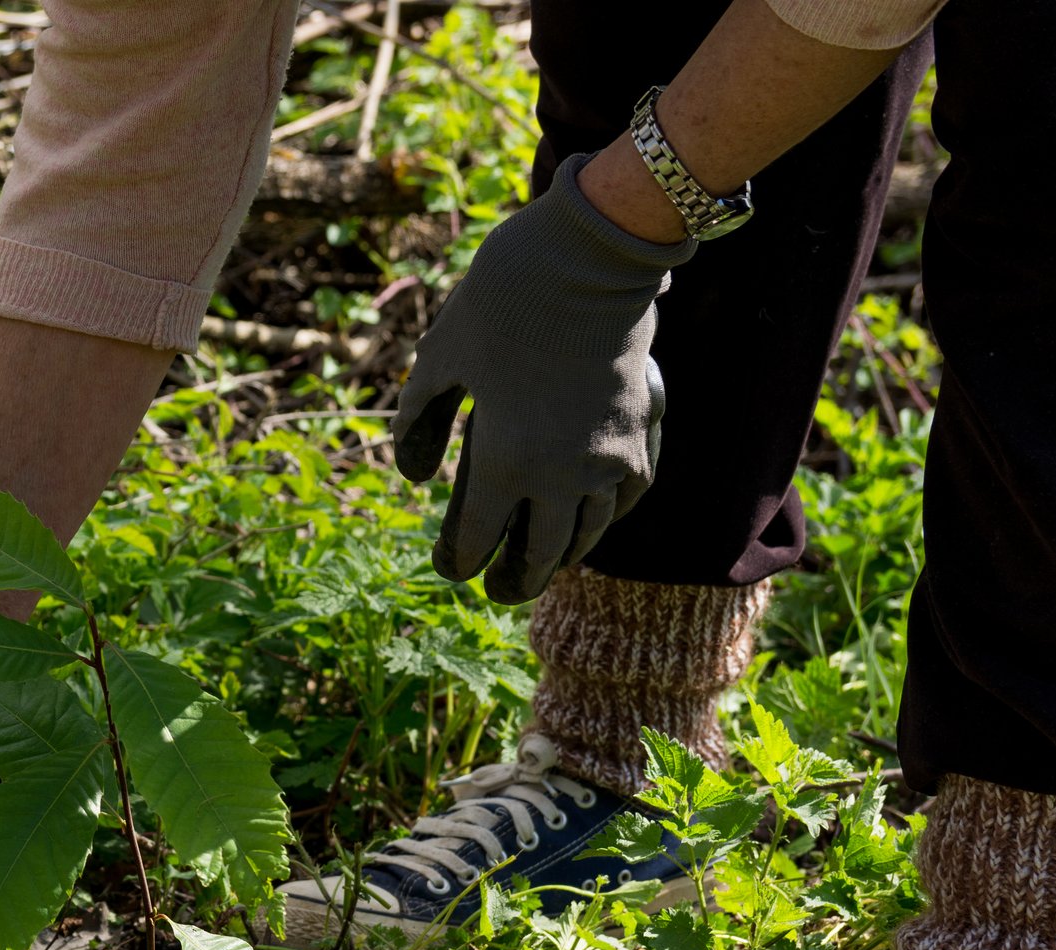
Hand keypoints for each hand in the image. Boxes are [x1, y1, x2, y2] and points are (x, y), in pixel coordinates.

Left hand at [394, 152, 695, 602]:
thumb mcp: (440, 358)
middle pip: (539, 557)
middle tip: (498, 589)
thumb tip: (413, 475)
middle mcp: (563, 475)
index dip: (456, 562)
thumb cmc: (502, 301)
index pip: (476, 543)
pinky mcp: (642, 433)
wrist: (590, 254)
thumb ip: (419, 422)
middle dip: (514, 581)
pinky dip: (605, 515)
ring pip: (587, 533)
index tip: (448, 568)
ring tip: (541, 563)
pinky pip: (626, 497)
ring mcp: (609, 458)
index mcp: (506, 463)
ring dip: (561, 555)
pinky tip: (590, 515)